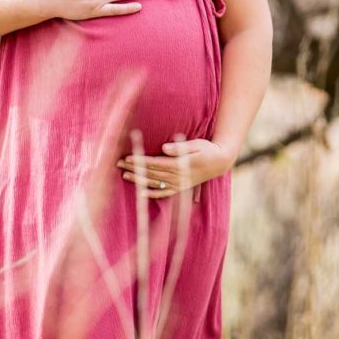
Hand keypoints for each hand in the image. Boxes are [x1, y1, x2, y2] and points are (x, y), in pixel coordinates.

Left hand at [116, 135, 231, 197]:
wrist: (220, 162)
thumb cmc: (207, 149)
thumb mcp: (196, 144)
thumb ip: (180, 148)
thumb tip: (165, 148)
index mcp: (179, 165)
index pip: (154, 163)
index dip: (140, 161)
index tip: (126, 157)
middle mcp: (178, 176)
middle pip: (151, 173)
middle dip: (134, 168)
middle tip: (118, 163)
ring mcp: (179, 184)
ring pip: (155, 182)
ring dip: (139, 179)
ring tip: (124, 175)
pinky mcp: (181, 188)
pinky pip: (164, 193)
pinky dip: (153, 193)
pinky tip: (141, 193)